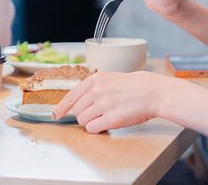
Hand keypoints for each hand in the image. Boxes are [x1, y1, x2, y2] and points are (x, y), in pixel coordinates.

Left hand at [52, 71, 171, 132]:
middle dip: (84, 116)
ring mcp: (103, 105)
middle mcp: (96, 91)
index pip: (70, 96)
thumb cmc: (132, 86)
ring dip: (91, 123)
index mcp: (94, 80)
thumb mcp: (108, 79)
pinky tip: (108, 123)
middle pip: (76, 111)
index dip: (61, 108)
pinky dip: (97, 129)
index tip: (56, 115)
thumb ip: (92, 88)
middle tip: (97, 114)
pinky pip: (93, 129)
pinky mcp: (111, 118)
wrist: (151, 92)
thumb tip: (76, 103)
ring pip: (83, 121)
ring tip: (104, 117)